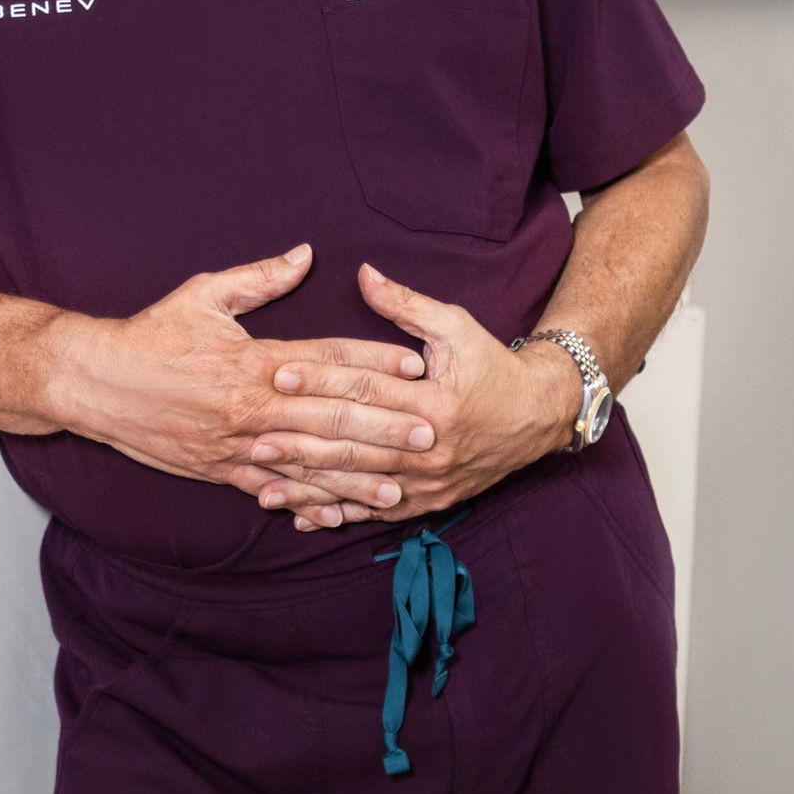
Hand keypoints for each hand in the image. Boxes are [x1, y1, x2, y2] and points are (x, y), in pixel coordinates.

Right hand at [49, 245, 438, 515]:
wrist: (97, 382)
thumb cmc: (152, 333)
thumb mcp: (205, 293)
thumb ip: (261, 279)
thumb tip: (305, 254)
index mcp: (254, 360)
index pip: (327, 360)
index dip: (373, 362)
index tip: (414, 365)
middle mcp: (252, 406)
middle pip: (330, 416)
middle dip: (384, 426)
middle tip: (430, 432)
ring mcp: (238, 445)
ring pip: (309, 463)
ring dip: (356, 476)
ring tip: (399, 485)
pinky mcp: (221, 471)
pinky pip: (273, 491)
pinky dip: (307, 504)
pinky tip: (338, 516)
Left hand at [250, 264, 578, 530]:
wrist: (538, 416)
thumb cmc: (492, 365)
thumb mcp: (455, 326)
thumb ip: (405, 305)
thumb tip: (362, 273)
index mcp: (435, 404)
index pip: (367, 389)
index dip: (321, 380)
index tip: (278, 372)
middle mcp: (430, 450)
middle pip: (356, 444)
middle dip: (302, 441)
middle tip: (254, 436)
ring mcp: (429, 483)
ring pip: (360, 487)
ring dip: (311, 488)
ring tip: (264, 488)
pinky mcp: (428, 502)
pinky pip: (377, 514)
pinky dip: (339, 516)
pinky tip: (302, 520)